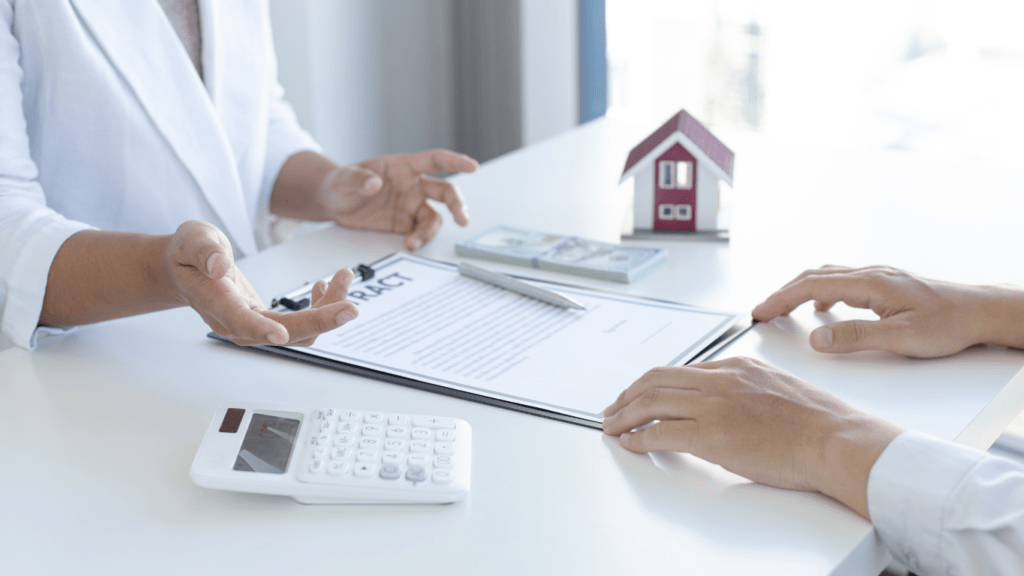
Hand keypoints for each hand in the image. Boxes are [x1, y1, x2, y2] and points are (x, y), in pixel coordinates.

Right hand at [166, 221, 359, 345]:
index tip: (281, 334)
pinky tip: (325, 285)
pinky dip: (320, 306)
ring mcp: (254, 326)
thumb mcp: (192, 238)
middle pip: (284, 333)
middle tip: (352, 308)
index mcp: (216, 302)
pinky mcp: (268, 322)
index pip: (239, 320)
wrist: (186, 271)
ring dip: (328, 309)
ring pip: (299, 331)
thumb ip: (204, 250)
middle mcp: (237, 323)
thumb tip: (219, 266)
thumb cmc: (189, 254)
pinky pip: (300, 324)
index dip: (261, 328)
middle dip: (321, 322)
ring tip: (344, 276)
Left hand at [319, 149, 477, 249]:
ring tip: (414, 242)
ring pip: (434, 217)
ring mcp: (410, 206)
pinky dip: (419, 240)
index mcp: (403, 167)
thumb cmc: (341, 183)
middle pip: (445, 191)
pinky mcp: (405, 224)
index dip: (455, 161)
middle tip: (462, 219)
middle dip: (457, 204)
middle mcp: (413, 186)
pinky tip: (410, 245)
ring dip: (430, 231)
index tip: (472, 167)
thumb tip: (375, 184)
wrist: (334, 203)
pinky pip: (421, 232)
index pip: (435, 160)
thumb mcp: (345, 178)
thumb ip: (359, 179)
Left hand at [602, 357, 902, 518]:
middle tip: (614, 407)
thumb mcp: (779, 389)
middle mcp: (722, 379)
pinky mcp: (711, 434)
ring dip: (625, 414)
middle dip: (629, 394)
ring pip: (652, 402)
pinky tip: (630, 443)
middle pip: (658, 379)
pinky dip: (638, 437)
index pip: (684, 370)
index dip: (656, 384)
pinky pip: (660, 432)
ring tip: (612, 425)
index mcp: (738, 366)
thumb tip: (729, 408)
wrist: (836, 440)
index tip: (644, 395)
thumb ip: (748, 391)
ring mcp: (715, 405)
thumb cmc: (820, 424)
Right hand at [751, 265, 1016, 357]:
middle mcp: (871, 274)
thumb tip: (817, 338)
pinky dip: (821, 292)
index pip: (811, 285)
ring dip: (800, 290)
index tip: (760, 311)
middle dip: (783, 293)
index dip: (780, 298)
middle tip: (762, 310)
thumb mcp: (900, 338)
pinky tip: (823, 307)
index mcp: (869, 283)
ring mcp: (878, 277)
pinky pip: (843, 282)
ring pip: (827, 276)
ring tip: (784, 307)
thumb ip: (855, 337)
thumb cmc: (948, 324)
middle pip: (814, 276)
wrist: (980, 311)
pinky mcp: (885, 285)